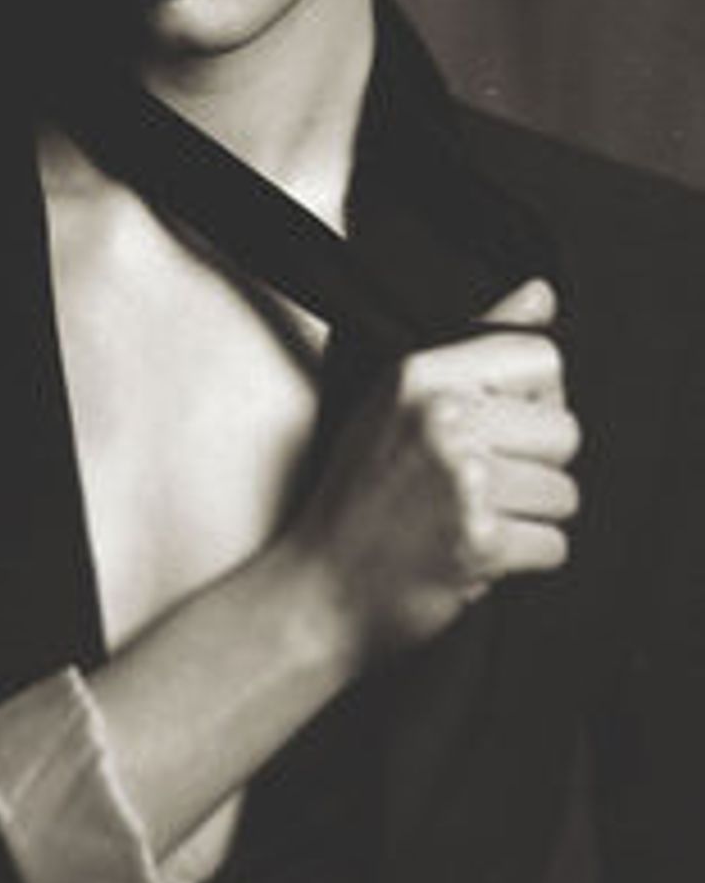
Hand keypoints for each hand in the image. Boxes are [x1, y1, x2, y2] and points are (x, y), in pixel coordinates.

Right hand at [283, 278, 579, 660]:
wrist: (319, 589)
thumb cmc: (358, 499)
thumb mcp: (399, 400)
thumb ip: (476, 342)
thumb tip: (541, 293)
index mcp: (421, 374)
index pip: (542, 360)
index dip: (532, 401)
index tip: (496, 428)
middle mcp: (441, 418)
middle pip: (564, 431)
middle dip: (533, 468)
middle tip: (479, 484)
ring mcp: (461, 480)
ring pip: (564, 493)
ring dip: (527, 518)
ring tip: (471, 518)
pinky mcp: (478, 540)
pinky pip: (553, 545)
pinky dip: (522, 560)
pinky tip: (475, 553)